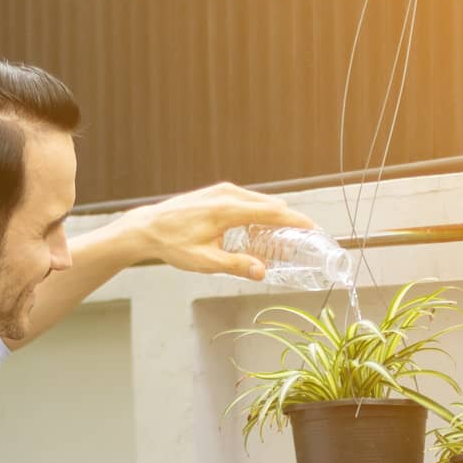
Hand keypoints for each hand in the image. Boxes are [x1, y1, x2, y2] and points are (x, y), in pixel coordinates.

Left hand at [126, 182, 314, 279]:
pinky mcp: (217, 192)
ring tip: (281, 239)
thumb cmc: (173, 244)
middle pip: (270, 204)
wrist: (148, 228)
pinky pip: (247, 199)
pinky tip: (258, 230)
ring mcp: (222, 190)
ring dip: (273, 217)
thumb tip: (262, 272)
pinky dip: (259, 212)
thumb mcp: (205, 261)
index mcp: (227, 210)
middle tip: (301, 241)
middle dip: (288, 221)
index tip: (313, 228)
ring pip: (259, 201)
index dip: (296, 220)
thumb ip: (236, 265)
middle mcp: (227, 194)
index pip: (271, 211)